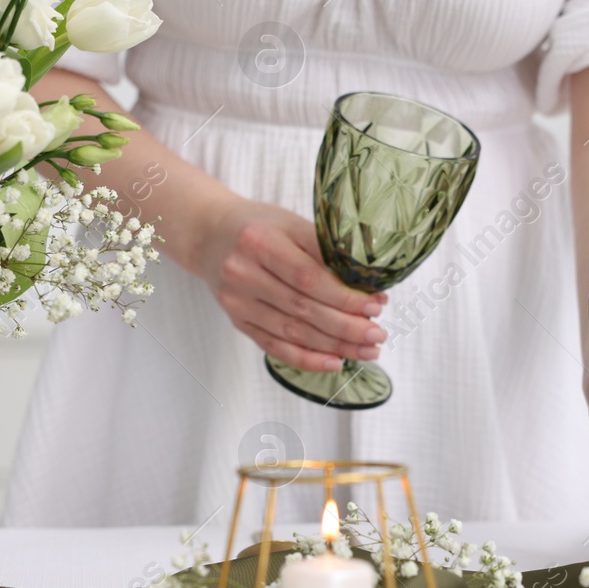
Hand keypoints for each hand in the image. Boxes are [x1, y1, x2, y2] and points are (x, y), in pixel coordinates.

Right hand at [185, 193, 386, 371]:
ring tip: (367, 350)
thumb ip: (325, 251)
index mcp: (259, 242)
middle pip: (302, 309)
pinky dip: (306, 358)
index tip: (375, 305)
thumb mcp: (291, 224)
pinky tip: (334, 363)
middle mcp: (243, 274)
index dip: (344, 296)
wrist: (211, 236)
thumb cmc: (260, 227)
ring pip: (292, 332)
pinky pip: (275, 346)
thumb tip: (369, 285)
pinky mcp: (238, 321)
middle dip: (346, 327)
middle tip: (378, 334)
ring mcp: (237, 302)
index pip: (308, 277)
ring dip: (334, 346)